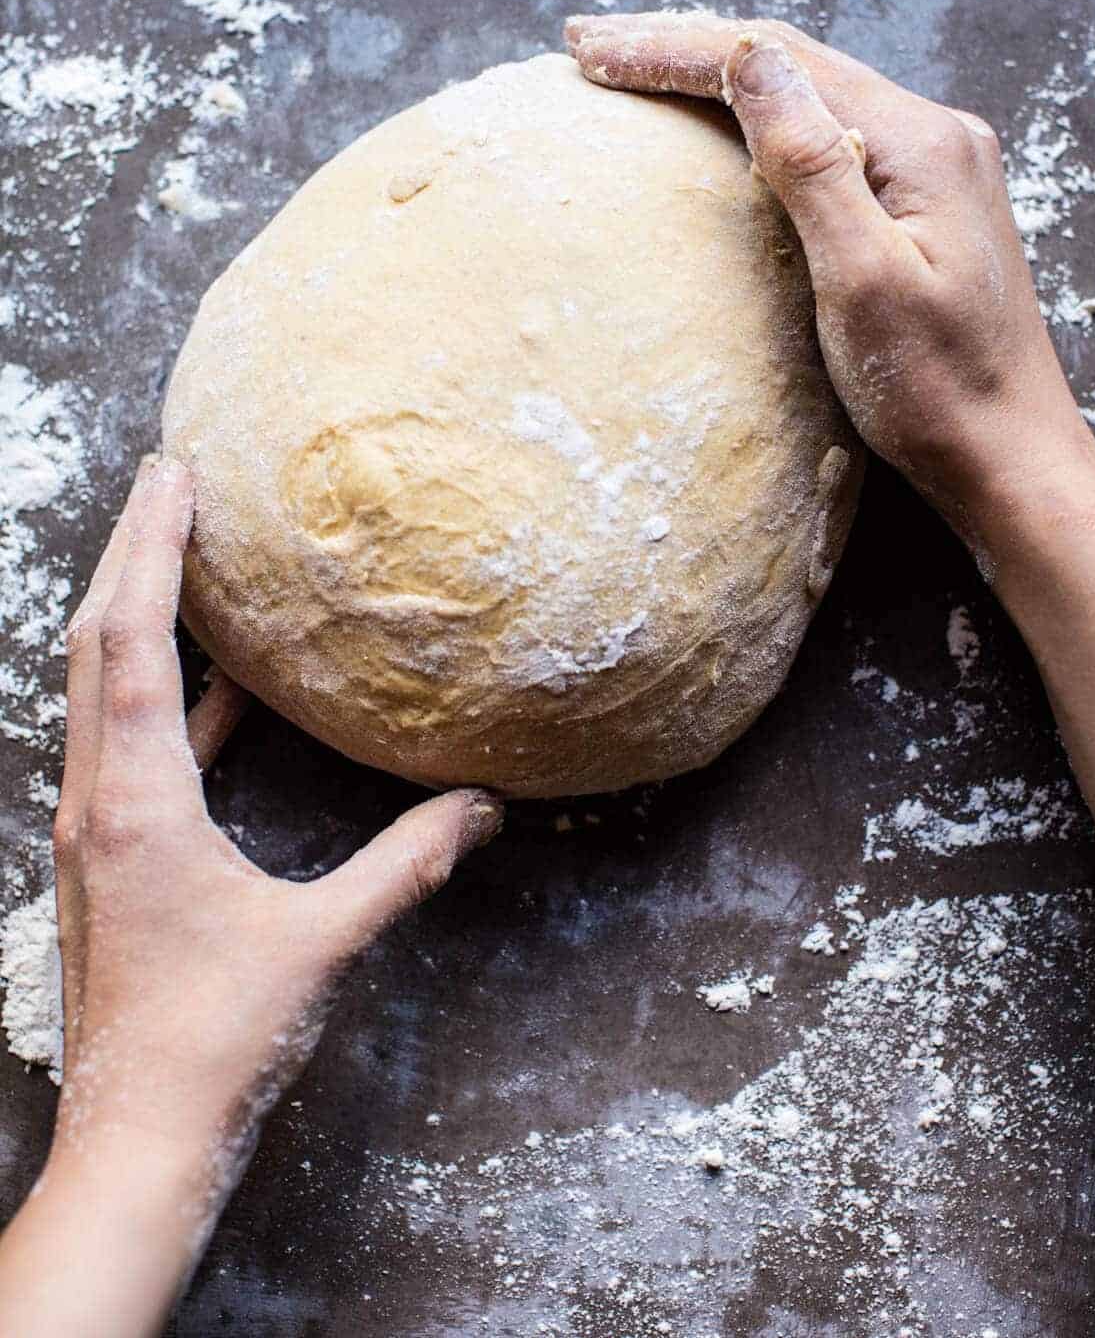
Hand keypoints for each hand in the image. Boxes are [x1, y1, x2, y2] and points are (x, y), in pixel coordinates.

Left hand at [0, 456, 501, 1336]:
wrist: (135, 1141)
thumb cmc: (217, 1043)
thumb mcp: (321, 942)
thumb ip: (405, 865)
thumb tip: (482, 807)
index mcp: (136, 803)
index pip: (131, 640)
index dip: (151, 547)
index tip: (174, 472)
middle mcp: (95, 802)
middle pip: (94, 642)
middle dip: (128, 551)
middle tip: (167, 477)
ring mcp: (92, 831)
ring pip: (98, 689)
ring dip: (133, 611)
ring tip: (178, 550)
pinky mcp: (108, 858)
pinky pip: (127, 744)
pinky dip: (163, 692)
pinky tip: (224, 686)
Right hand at [564, 11, 1087, 538]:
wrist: (1011, 460)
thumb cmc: (940, 391)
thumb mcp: (864, 280)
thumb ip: (811, 162)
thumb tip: (750, 55)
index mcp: (921, 141)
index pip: (779, 60)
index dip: (675, 50)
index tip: (591, 53)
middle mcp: (936, 133)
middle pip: (794, 60)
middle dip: (684, 45)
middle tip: (588, 43)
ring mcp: (936, 166)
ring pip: (809, 90)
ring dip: (719, 72)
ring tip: (634, 63)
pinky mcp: (926, 203)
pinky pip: (830, 131)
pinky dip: (758, 116)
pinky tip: (720, 121)